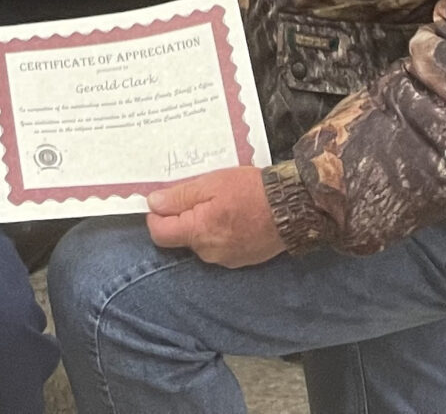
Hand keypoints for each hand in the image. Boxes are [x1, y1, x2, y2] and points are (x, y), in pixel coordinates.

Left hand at [145, 166, 284, 267]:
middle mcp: (208, 253)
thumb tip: (152, 203)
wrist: (293, 209)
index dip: (156, 215)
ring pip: (200, 242)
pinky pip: (219, 247)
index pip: (159, 233)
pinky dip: (220, 232)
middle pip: (180, 237)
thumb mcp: (212, 183)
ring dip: (203, 224)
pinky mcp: (241, 260)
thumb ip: (179, 196)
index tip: (163, 199)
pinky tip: (234, 217)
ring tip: (222, 204)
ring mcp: (225, 260)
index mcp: (198, 232)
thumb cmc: (252, 191)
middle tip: (200, 194)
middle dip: (183, 217)